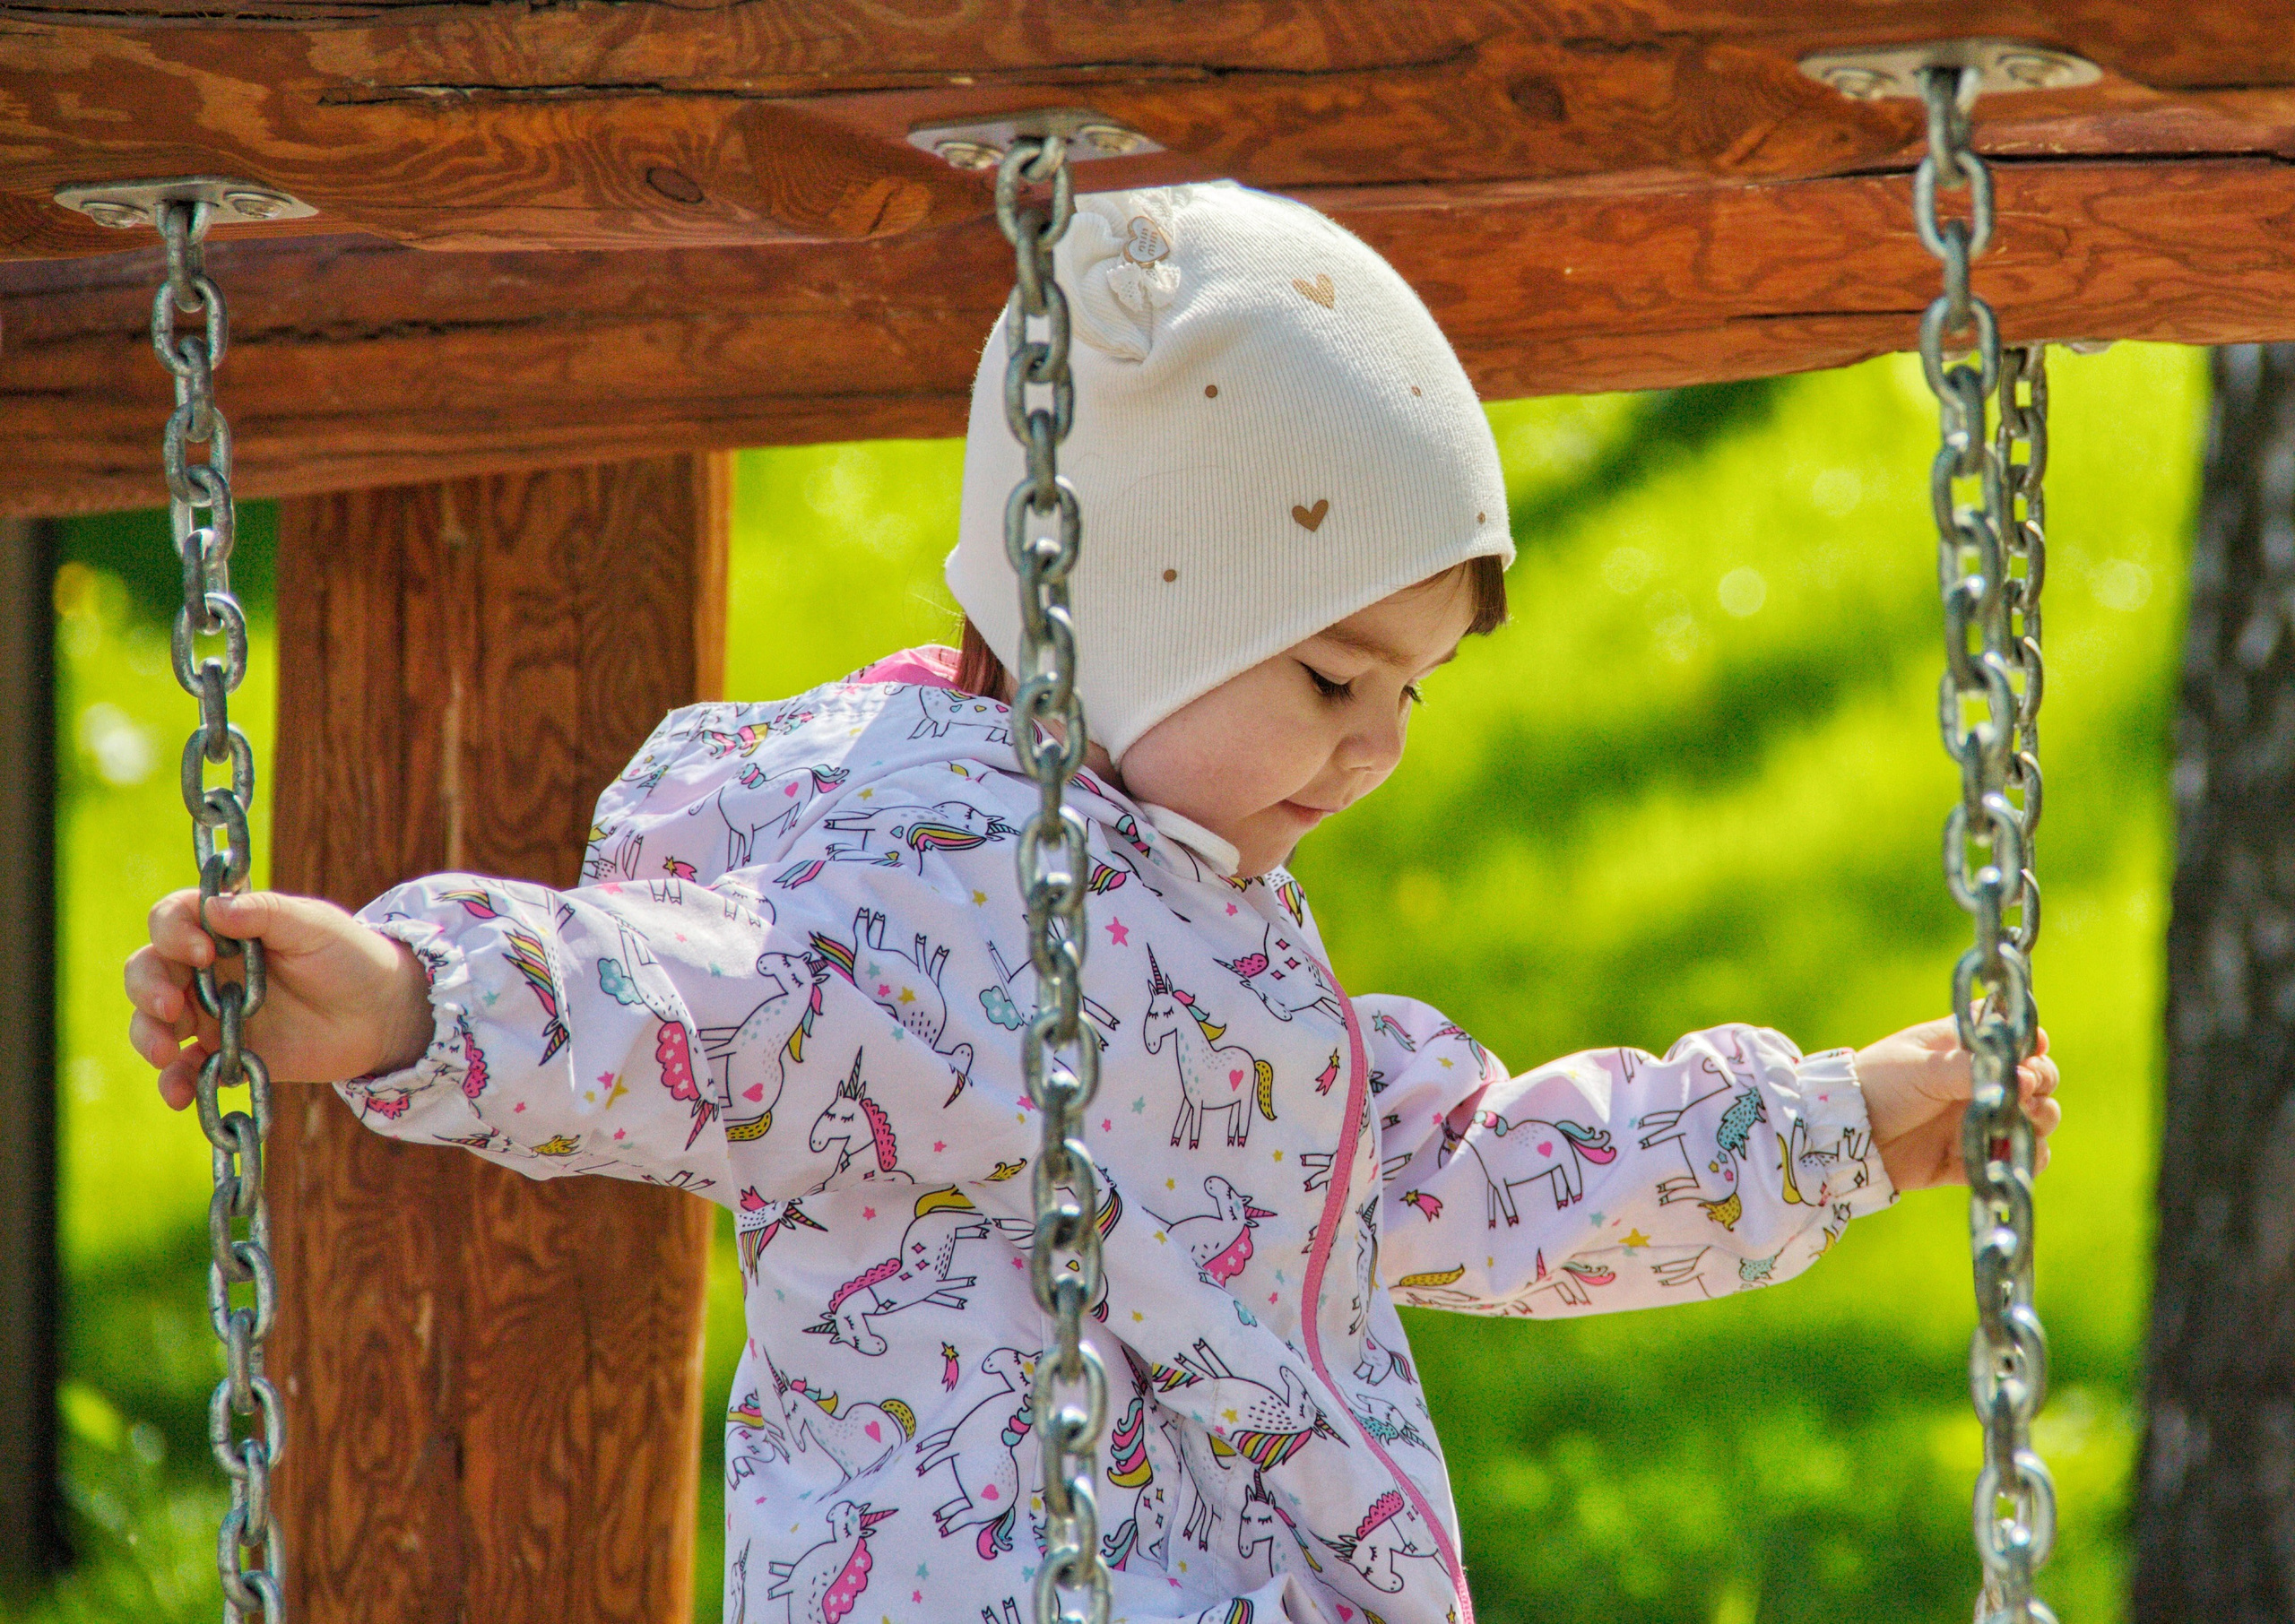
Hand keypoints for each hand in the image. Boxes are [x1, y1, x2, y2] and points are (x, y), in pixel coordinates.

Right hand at [125, 889, 434, 1108]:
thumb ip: (265, 914)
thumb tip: (213, 908)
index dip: (172, 932)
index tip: (202, 951)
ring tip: (165, 1053)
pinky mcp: (224, 1054)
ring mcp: (211, 1014)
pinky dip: (174, 1082)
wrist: (383, 1014)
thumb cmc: (349, 956)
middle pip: (149, 970)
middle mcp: (208, 969)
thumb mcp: (314, 925)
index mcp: (226, 928)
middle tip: (172, 1006)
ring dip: (147, 1035)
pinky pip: (184, 1070)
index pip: (172, 919)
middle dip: (147, 987)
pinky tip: (180, 1094)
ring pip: (153, 1021)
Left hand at [1854, 1015, 2060, 1192]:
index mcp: (1963, 1049)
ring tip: (2021, 1120)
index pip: (2015, 1038)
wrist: (1846, 1135)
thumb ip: (1974, 1068)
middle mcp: (1977, 1081)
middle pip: (2038, 1077)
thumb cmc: (1879, 1085)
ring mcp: (1979, 1119)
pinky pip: (2016, 1158)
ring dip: (2040, 1119)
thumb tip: (2028, 1075)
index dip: (2032, 1044)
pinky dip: (2024, 1158)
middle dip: (2042, 1083)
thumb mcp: (1924, 1067)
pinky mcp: (1973, 1156)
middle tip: (2026, 1093)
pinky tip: (2010, 1154)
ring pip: (2036, 1118)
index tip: (2033, 1052)